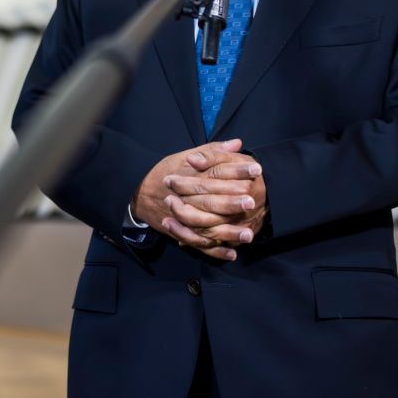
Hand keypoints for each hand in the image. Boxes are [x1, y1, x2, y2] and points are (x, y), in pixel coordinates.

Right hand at [133, 139, 258, 260]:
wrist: (141, 194)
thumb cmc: (167, 173)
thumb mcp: (186, 156)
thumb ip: (213, 151)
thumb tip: (237, 144)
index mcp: (190, 176)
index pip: (216, 171)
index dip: (237, 170)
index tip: (257, 170)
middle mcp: (187, 197)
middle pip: (211, 200)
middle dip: (232, 203)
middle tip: (253, 202)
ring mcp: (183, 218)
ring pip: (206, 226)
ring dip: (228, 231)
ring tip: (248, 233)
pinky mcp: (182, 232)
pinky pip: (199, 244)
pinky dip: (216, 251)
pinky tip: (233, 253)